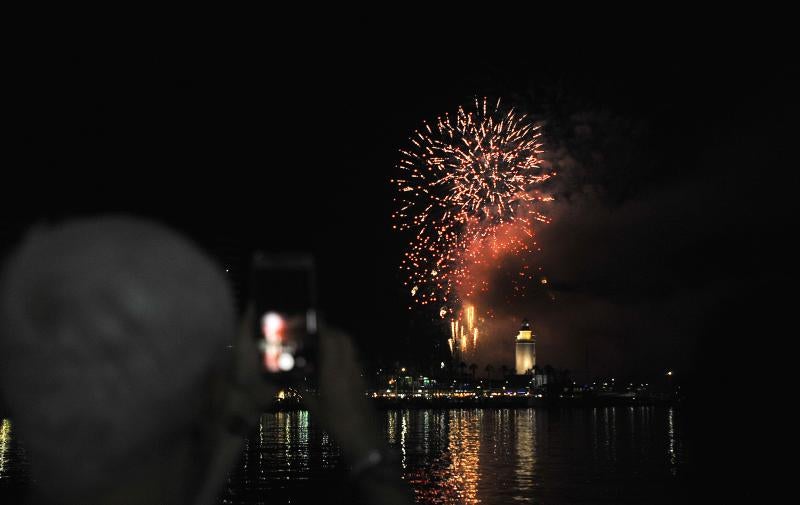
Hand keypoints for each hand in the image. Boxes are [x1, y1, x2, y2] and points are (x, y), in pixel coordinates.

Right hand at [304, 324, 381, 462]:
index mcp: (334, 371)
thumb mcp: (315, 408)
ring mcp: (357, 371)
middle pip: (342, 337)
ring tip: (322, 345)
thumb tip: (294, 381)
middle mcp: (347, 367)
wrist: (363, 436)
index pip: (329, 339)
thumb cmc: (337, 423)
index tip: (309, 323)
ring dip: (337, 340)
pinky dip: (342, 352)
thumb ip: (303, 392)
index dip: (320, 328)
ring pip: (349, 346)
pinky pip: (352, 357)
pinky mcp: (361, 378)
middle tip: (315, 333)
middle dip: (329, 330)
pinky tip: (332, 363)